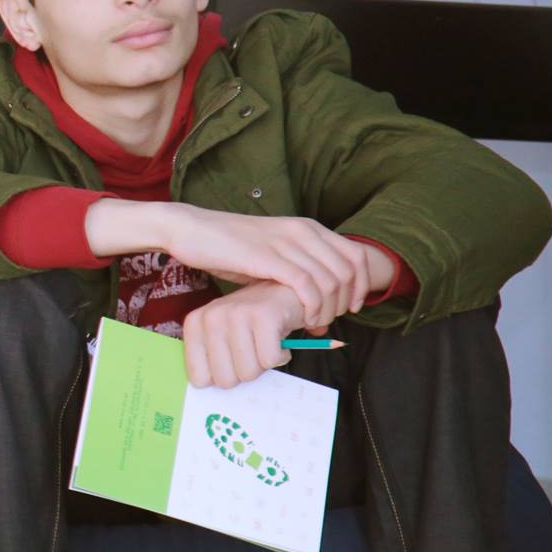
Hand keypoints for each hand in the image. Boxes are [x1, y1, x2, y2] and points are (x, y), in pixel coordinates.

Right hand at [161, 207, 373, 330]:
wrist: (189, 229)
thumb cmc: (226, 246)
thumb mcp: (270, 252)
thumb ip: (295, 270)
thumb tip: (316, 302)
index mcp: (307, 227)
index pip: (356, 256)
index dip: (362, 286)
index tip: (351, 308)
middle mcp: (302, 231)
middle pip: (349, 272)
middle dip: (346, 303)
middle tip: (329, 321)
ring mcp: (286, 243)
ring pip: (331, 281)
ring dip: (329, 309)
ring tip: (315, 324)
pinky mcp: (268, 257)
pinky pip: (307, 285)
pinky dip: (312, 307)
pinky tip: (304, 319)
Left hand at [181, 280, 305, 388]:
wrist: (286, 293)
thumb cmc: (253, 322)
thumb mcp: (224, 337)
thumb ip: (213, 359)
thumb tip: (213, 392)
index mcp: (195, 324)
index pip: (199, 378)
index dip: (222, 377)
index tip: (232, 363)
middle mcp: (211, 317)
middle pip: (225, 380)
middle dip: (245, 372)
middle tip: (252, 352)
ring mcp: (236, 314)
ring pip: (248, 372)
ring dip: (263, 364)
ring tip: (264, 344)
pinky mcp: (263, 315)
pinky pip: (270, 360)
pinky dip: (280, 356)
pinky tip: (277, 340)